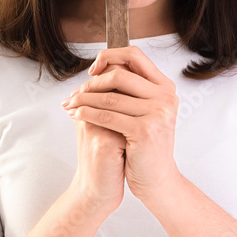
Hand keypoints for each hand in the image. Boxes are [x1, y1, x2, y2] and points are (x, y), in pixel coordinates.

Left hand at [62, 47, 182, 201]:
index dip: (110, 57)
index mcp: (166, 88)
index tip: (93, 70)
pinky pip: (107, 116)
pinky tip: (77, 116)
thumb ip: (130, 90)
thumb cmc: (146, 147)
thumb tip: (101, 68)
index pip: (135, 56)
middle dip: (91, 83)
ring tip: (70, 105)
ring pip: (110, 96)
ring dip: (83, 99)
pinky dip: (87, 114)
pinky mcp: (145, 130)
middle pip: (119, 74)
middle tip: (75, 93)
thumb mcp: (144, 112)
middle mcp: (166, 97)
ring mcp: (158, 113)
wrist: (157, 180)